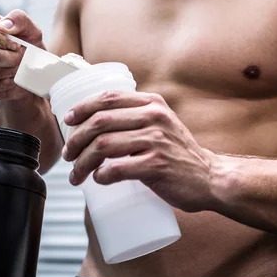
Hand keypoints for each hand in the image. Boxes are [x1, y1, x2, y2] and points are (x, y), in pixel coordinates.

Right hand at [0, 9, 44, 100]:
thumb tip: (3, 26)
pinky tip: (12, 77)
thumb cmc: (29, 44)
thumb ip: (19, 20)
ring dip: (10, 71)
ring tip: (18, 67)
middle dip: (9, 58)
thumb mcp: (31, 29)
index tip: (16, 45)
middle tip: (21, 58)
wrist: (31, 67)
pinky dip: (6, 83)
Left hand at [62, 90, 217, 212]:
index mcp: (151, 102)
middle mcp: (154, 116)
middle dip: (76, 139)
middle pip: (100, 121)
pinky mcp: (157, 165)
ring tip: (77, 175)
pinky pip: (117, 168)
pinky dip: (101, 175)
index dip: (82, 107)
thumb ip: (136, 116)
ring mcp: (156, 140)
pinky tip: (98, 180)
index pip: (108, 97)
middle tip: (68, 155)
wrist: (209, 177)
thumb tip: (95, 121)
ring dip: (83, 162)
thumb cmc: (177, 152)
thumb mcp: (161, 122)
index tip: (67, 121)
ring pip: (104, 146)